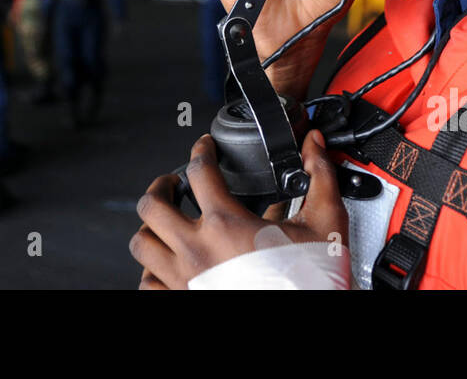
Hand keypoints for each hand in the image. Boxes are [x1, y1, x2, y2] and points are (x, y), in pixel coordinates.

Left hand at [129, 130, 346, 289]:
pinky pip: (147, 283)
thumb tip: (315, 145)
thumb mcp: (324, 223)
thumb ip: (320, 178)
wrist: (309, 320)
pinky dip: (151, 269)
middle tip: (172, 183)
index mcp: (226, 224)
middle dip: (160, 186)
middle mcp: (197, 251)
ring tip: (163, 219)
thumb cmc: (311, 282)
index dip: (201, 150)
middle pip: (152, 205)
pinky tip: (165, 263)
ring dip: (150, 227)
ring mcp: (183, 279)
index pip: (199, 170)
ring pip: (142, 244)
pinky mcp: (180, 299)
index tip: (204, 148)